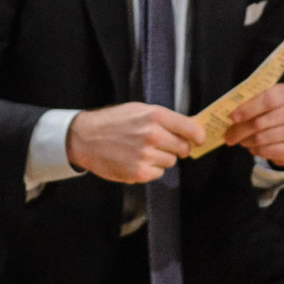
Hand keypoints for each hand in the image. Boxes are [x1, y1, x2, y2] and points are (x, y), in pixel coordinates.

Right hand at [64, 101, 201, 183]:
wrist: (85, 137)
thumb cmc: (113, 122)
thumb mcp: (139, 110)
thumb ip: (165, 119)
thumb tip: (192, 128)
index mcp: (154, 116)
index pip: (191, 129)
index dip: (198, 135)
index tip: (198, 139)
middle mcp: (153, 135)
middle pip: (183, 148)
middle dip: (177, 147)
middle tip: (162, 143)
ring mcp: (146, 155)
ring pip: (171, 162)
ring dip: (161, 158)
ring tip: (142, 150)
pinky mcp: (139, 173)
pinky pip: (158, 173)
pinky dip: (150, 169)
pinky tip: (136, 160)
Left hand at [223, 81, 283, 169]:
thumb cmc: (274, 112)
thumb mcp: (264, 101)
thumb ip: (249, 102)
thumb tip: (228, 114)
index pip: (267, 100)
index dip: (247, 109)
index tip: (232, 117)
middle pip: (260, 122)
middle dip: (240, 130)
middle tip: (228, 135)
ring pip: (261, 138)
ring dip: (246, 140)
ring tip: (241, 140)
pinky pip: (267, 151)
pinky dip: (255, 150)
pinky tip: (254, 146)